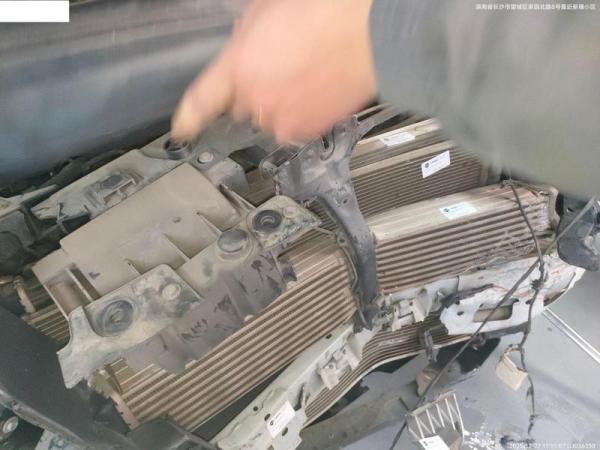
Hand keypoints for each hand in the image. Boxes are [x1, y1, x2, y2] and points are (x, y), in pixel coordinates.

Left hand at [171, 0, 376, 142]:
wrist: (371, 35)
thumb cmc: (326, 13)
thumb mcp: (268, 9)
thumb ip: (246, 35)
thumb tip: (246, 46)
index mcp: (240, 66)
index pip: (202, 100)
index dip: (188, 117)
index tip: (181, 128)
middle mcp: (256, 100)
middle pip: (240, 105)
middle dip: (252, 89)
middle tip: (279, 66)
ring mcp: (281, 120)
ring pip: (267, 117)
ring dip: (278, 102)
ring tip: (304, 74)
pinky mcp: (305, 131)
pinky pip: (291, 126)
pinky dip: (298, 112)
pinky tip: (314, 87)